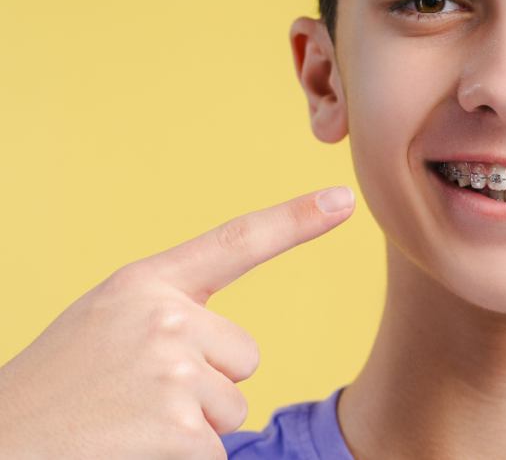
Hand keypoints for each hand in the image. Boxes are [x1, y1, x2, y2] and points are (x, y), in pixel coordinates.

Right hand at [0, 186, 354, 459]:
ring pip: (233, 407)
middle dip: (206, 384)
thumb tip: (240, 355)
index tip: (344, 200)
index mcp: (146, 284)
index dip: (296, 220)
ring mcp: (173, 373)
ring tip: (127, 422)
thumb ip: (172, 315)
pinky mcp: (181, 430)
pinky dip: (183, 459)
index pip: (237, 243)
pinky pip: (216, 449)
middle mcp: (165, 318)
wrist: (1, 441)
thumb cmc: (59, 388)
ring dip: (192, 426)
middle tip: (135, 397)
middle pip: (244, 357)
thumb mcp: (107, 324)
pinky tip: (132, 450)